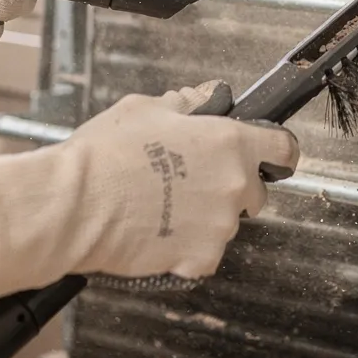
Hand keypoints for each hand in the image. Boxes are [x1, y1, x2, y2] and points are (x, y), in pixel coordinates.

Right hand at [0, 82, 300, 304]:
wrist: (74, 205)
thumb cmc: (105, 155)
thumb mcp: (147, 108)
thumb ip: (188, 103)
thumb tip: (207, 97)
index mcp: (230, 143)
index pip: (283, 147)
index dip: (277, 149)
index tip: (271, 154)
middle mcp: (234, 185)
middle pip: (255, 190)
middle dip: (232, 186)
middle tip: (192, 181)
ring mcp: (220, 226)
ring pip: (226, 223)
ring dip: (206, 216)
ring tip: (162, 207)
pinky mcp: (199, 259)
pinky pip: (204, 254)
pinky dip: (187, 248)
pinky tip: (158, 232)